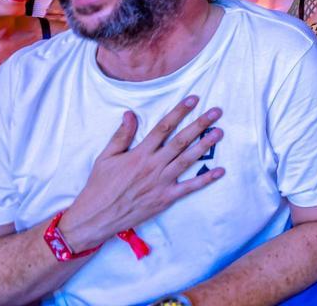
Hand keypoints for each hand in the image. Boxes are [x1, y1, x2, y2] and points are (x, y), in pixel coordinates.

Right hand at [59, 96, 223, 249]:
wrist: (96, 217)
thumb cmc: (100, 186)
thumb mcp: (106, 157)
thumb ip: (121, 135)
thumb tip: (131, 113)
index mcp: (139, 154)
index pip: (163, 127)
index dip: (179, 112)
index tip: (193, 99)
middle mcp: (153, 165)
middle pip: (181, 140)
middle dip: (200, 125)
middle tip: (216, 112)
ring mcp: (161, 182)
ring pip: (187, 160)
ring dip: (205, 146)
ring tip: (219, 132)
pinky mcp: (165, 198)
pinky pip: (189, 187)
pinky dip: (206, 179)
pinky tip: (220, 171)